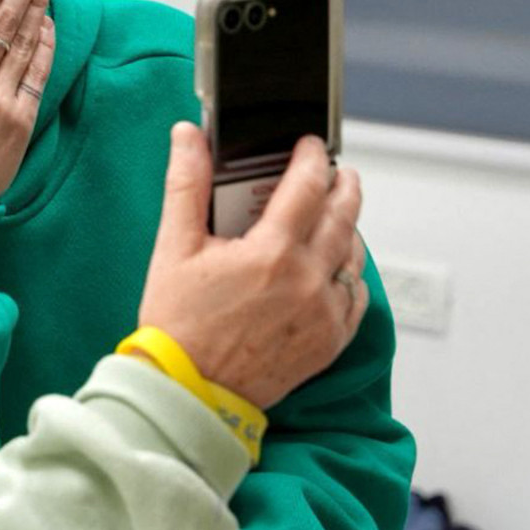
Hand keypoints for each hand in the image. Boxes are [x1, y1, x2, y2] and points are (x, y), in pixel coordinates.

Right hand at [135, 123, 366, 409]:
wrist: (188, 392)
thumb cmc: (177, 325)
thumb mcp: (174, 249)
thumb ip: (187, 185)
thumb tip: (189, 137)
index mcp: (271, 252)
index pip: (308, 185)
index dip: (312, 157)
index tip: (309, 146)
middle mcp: (306, 280)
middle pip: (344, 214)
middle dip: (342, 185)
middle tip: (336, 172)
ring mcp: (323, 313)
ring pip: (353, 254)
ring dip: (347, 227)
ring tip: (334, 216)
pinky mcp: (329, 342)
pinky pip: (356, 297)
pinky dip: (349, 275)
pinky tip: (334, 267)